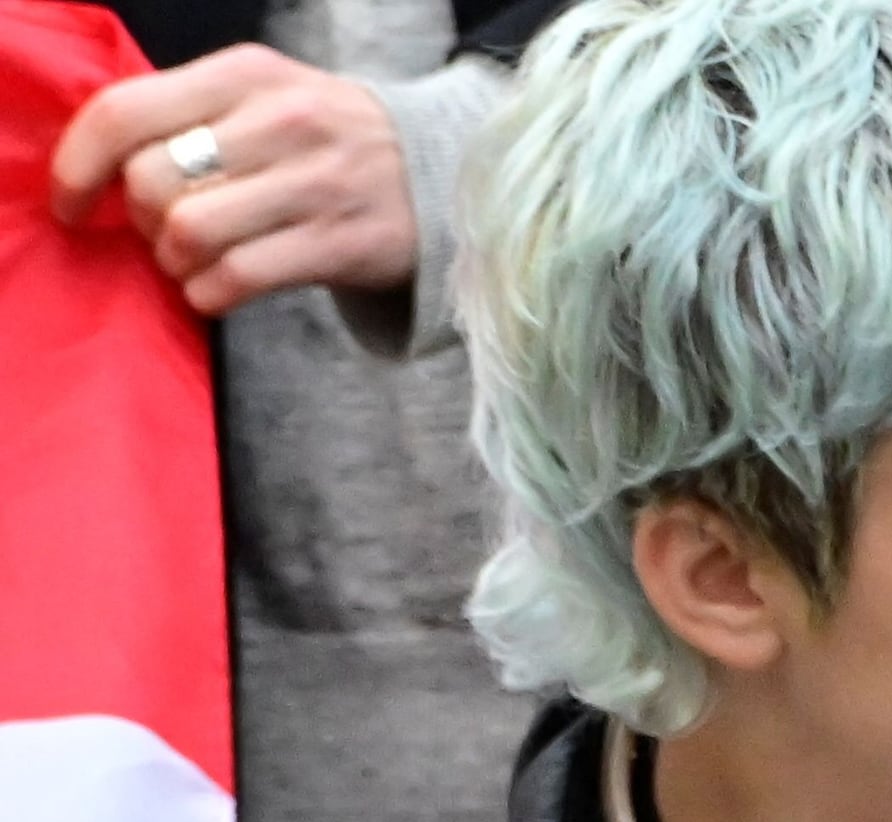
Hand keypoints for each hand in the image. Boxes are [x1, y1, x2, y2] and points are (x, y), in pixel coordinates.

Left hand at [54, 49, 418, 318]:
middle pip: (152, 180)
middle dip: (140, 220)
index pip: (125, 112)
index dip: (78, 165)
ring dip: (174, 261)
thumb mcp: (259, 96)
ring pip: (192, 231)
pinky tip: (215, 290)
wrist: (438, 175)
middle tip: (161, 233)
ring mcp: (317, 184)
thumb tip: (103, 165)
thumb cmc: (322, 139)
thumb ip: (185, 112)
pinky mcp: (344, 243)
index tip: (70, 202)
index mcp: (244, 74)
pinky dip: (209, 294)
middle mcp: (280, 121)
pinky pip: (241, 276)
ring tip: (189, 263)